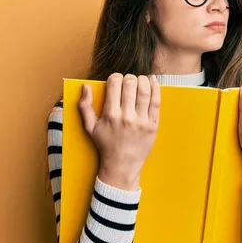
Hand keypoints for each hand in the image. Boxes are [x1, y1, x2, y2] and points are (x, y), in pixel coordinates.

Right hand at [78, 73, 160, 190]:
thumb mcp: (90, 127)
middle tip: (129, 81)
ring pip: (144, 90)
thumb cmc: (106, 145)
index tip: (116, 80)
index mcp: (110, 114)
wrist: (122, 165)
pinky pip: (156, 102)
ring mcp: (141, 121)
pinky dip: (156, 88)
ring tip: (140, 80)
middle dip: (129, 77)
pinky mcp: (153, 125)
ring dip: (143, 80)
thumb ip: (85, 106)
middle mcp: (126, 116)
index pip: (114, 83)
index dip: (115, 77)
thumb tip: (85, 86)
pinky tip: (152, 81)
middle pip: (130, 84)